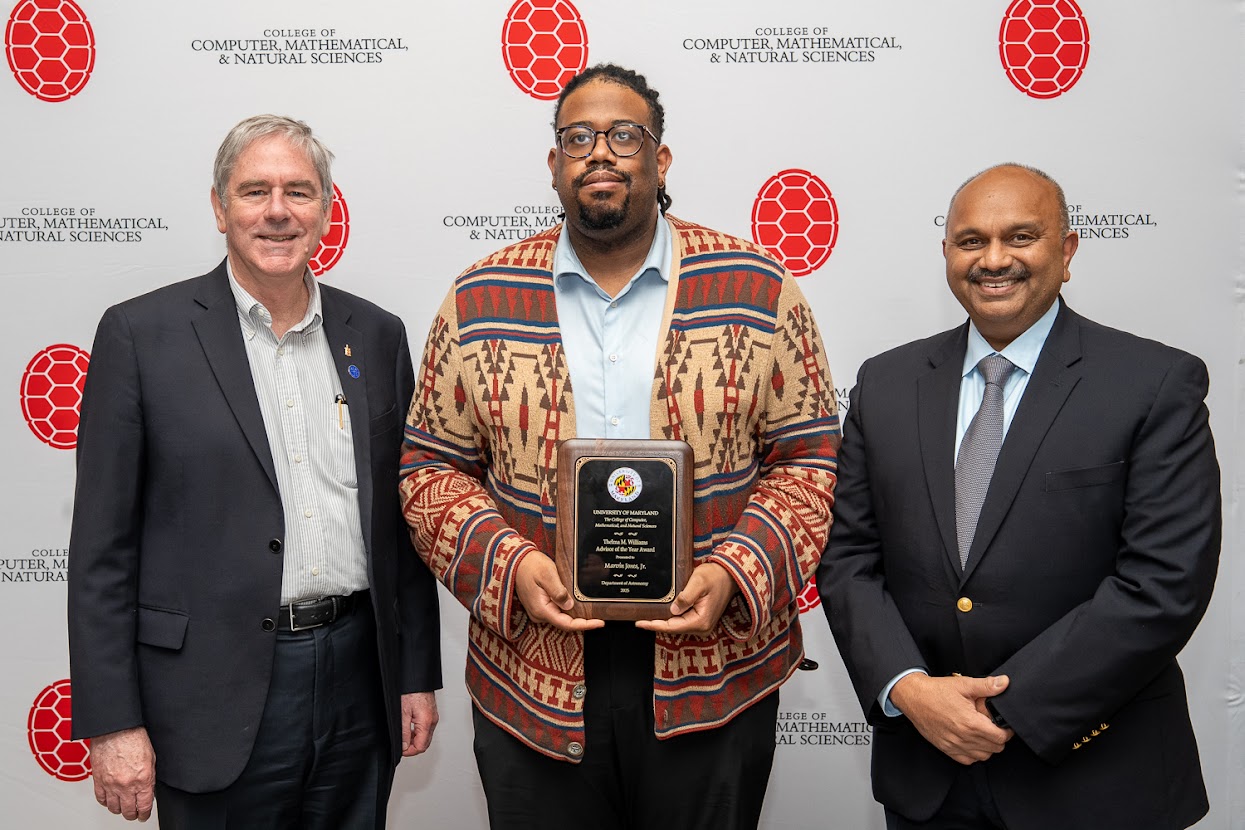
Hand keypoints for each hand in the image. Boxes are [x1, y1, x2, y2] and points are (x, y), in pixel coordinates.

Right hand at [90, 726, 155, 820]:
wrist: (116, 729)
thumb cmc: (134, 738)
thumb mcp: (151, 759)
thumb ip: (149, 777)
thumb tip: (148, 790)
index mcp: (142, 779)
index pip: (144, 806)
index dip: (144, 814)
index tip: (144, 815)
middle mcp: (126, 785)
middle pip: (128, 811)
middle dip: (132, 814)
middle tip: (134, 813)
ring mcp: (111, 784)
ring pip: (114, 808)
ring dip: (119, 809)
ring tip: (123, 807)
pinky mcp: (98, 781)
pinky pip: (101, 799)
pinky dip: (105, 802)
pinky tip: (110, 799)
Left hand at [400, 691, 438, 756]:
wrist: (417, 679)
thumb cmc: (411, 691)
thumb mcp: (403, 713)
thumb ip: (404, 732)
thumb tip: (404, 746)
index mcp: (426, 722)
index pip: (420, 747)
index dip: (409, 752)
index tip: (400, 750)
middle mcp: (432, 720)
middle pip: (425, 744)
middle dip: (412, 748)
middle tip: (401, 746)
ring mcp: (433, 717)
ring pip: (426, 737)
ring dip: (415, 741)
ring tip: (404, 738)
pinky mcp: (431, 714)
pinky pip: (426, 729)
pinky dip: (418, 733)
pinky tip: (410, 730)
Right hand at [514, 551, 604, 631]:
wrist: (517, 561)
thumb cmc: (531, 565)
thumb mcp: (547, 574)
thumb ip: (558, 591)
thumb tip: (569, 606)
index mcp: (541, 609)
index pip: (566, 624)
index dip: (584, 625)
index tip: (600, 623)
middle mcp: (539, 614)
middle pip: (565, 623)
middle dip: (582, 621)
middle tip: (600, 617)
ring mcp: (538, 611)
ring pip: (561, 618)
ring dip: (576, 615)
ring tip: (592, 611)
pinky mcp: (540, 606)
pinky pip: (557, 611)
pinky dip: (568, 610)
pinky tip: (578, 604)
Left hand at [635, 562, 737, 635]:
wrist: (730, 575)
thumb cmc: (715, 576)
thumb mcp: (698, 582)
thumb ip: (685, 597)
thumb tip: (672, 610)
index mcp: (701, 621)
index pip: (672, 626)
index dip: (654, 625)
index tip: (639, 623)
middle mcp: (702, 627)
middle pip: (673, 628)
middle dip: (656, 623)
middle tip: (638, 618)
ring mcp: (702, 624)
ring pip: (677, 625)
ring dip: (663, 620)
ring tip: (645, 616)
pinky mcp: (701, 619)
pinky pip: (682, 620)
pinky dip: (671, 617)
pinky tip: (660, 612)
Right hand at [890, 673, 1013, 764]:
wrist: (913, 697)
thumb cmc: (936, 691)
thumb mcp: (963, 684)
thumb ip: (987, 686)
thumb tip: (1004, 682)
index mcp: (971, 723)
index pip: (1001, 738)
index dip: (1007, 731)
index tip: (1004, 725)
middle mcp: (963, 737)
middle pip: (995, 748)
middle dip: (998, 738)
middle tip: (994, 726)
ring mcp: (954, 745)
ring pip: (983, 756)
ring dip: (987, 747)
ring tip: (983, 733)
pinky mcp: (946, 748)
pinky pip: (967, 760)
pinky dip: (973, 753)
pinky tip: (971, 741)